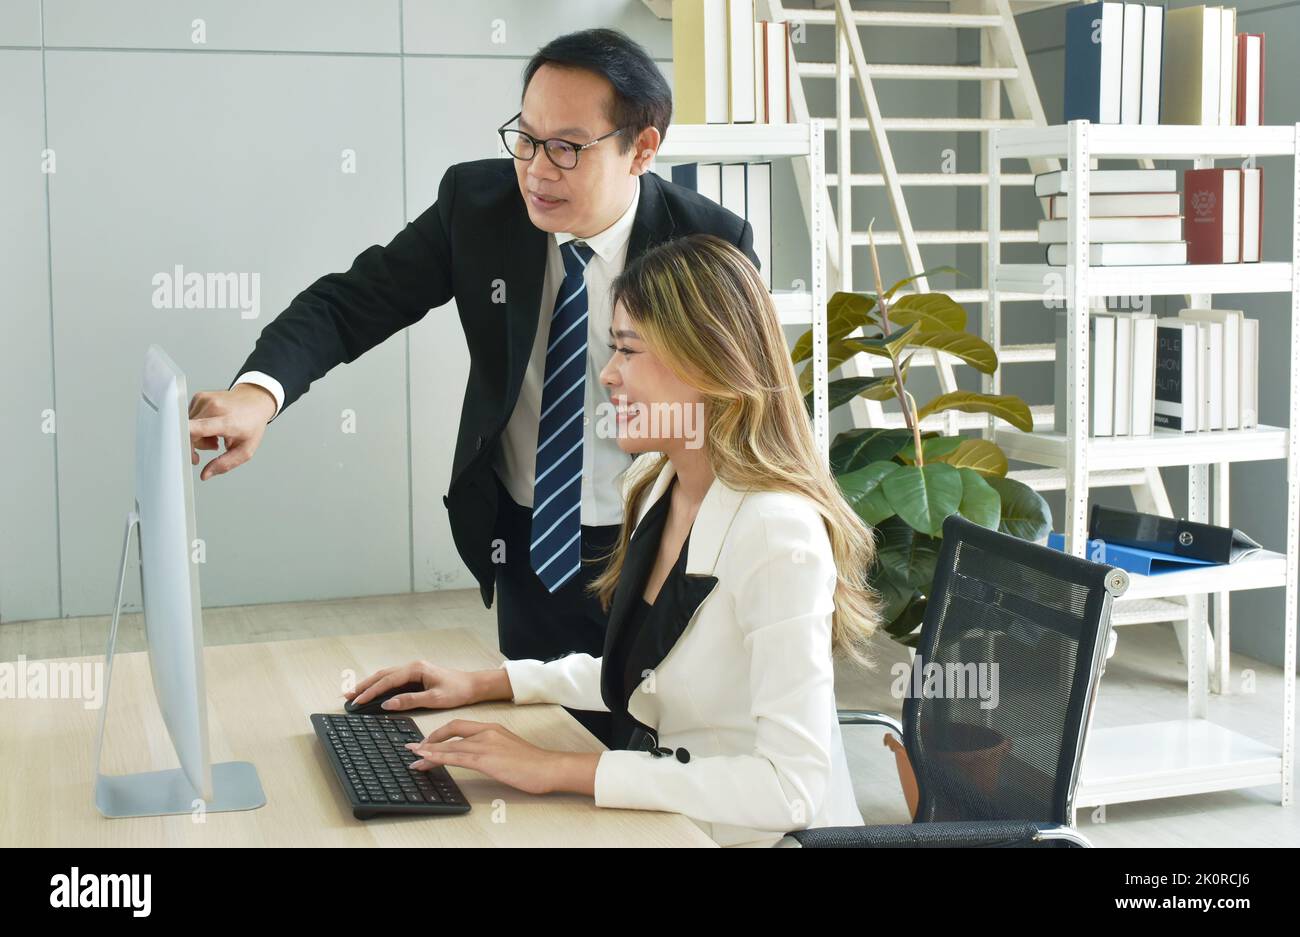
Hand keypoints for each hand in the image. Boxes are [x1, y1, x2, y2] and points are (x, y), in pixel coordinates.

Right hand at [188, 384, 276, 479]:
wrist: (255, 401)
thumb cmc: (251, 425)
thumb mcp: (245, 449)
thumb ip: (225, 464)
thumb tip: (205, 475)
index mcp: (227, 421)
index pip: (199, 428)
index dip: (185, 439)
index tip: (178, 448)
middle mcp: (214, 408)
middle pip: (189, 433)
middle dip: (196, 445)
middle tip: (213, 446)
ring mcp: (205, 400)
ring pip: (187, 426)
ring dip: (198, 436)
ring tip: (215, 435)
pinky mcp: (198, 397)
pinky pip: (190, 418)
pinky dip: (198, 426)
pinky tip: (211, 425)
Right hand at [345, 660, 501, 711]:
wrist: (472, 685)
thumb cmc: (457, 690)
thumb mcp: (435, 698)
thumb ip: (410, 700)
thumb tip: (387, 704)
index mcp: (416, 669)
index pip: (387, 681)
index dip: (371, 691)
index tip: (357, 701)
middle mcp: (412, 666)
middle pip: (382, 675)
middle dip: (364, 685)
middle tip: (347, 696)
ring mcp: (413, 670)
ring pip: (385, 676)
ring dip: (369, 684)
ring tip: (353, 693)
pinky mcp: (415, 676)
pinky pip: (392, 679)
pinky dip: (380, 685)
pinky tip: (372, 692)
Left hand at [406, 719, 598, 795]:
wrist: (548, 767)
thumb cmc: (533, 762)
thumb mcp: (510, 749)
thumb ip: (494, 749)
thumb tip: (481, 757)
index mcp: (492, 728)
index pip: (461, 726)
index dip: (442, 732)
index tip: (429, 741)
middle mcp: (486, 732)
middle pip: (451, 731)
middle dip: (430, 739)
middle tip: (413, 747)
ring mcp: (485, 744)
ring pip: (449, 745)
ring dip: (428, 752)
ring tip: (413, 758)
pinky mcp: (485, 758)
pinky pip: (455, 757)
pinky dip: (438, 758)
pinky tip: (427, 761)